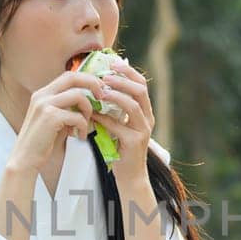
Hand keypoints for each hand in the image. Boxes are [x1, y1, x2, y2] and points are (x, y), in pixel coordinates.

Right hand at [8, 70, 103, 172]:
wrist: (25, 159)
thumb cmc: (41, 142)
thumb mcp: (55, 120)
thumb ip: (67, 108)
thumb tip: (88, 101)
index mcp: (43, 93)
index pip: (68, 76)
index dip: (87, 79)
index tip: (99, 90)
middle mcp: (42, 95)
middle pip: (73, 77)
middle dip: (92, 84)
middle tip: (102, 97)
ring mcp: (44, 105)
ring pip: (78, 95)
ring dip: (88, 109)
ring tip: (86, 123)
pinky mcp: (50, 117)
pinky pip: (77, 116)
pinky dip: (83, 126)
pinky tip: (80, 136)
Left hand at [91, 60, 154, 181]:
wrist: (129, 176)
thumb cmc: (121, 149)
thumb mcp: (120, 125)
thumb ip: (114, 109)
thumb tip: (98, 87)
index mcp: (145, 112)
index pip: (141, 85)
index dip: (128, 72)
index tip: (113, 63)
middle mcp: (148, 119)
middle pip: (140, 91)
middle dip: (122, 80)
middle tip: (105, 75)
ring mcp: (143, 131)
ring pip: (132, 106)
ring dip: (115, 95)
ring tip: (100, 91)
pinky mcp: (134, 143)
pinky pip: (118, 126)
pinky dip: (104, 118)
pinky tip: (92, 114)